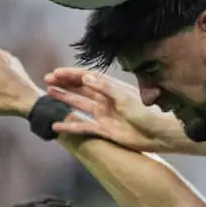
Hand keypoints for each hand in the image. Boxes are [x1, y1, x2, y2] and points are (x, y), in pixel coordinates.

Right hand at [43, 68, 176, 151]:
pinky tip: (56, 126)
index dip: (71, 74)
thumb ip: (105, 88)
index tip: (55, 72)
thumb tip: (85, 77)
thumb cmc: (146, 112)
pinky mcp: (105, 130)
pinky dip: (70, 127)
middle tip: (47, 81)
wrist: (159, 134)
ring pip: (80, 104)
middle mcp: (106, 99)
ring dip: (65, 99)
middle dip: (64, 84)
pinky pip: (83, 127)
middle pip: (81, 88)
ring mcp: (104, 114)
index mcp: (112, 88)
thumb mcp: (125, 97)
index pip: (87, 77)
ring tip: (49, 94)